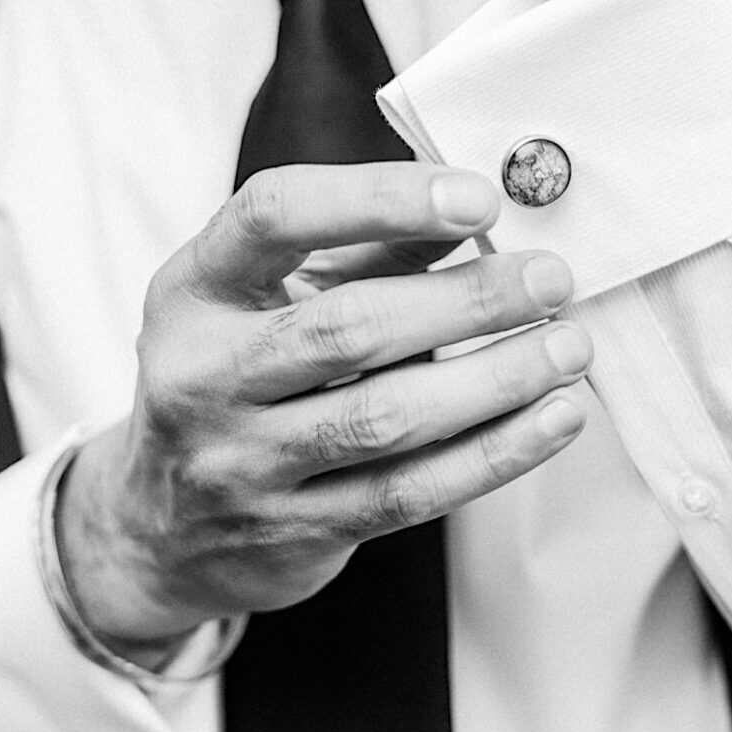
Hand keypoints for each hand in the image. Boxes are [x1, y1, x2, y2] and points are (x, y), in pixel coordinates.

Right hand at [59, 164, 591, 650]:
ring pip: (384, 419)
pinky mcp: (293, 533)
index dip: (380, 199)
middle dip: (465, 302)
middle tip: (552, 278)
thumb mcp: (277, 297)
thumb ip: (370, 250)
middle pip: (345, 329)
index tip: (480, 198)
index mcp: (194, 291)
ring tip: (570, 346)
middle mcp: (201, 376)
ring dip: (495, 379)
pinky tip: (556, 417)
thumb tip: (480, 210)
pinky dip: (494, 453)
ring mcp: (241, 465)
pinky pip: (409, 492)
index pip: (274, 217)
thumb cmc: (245, 377)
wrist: (162, 529)